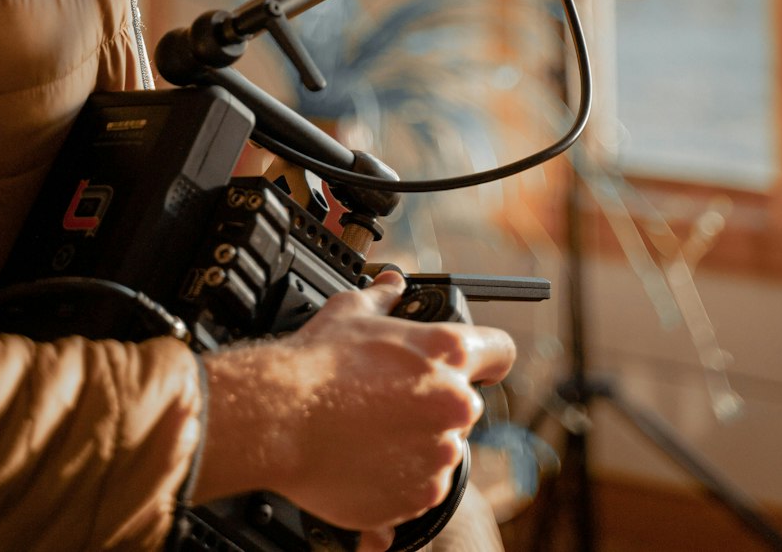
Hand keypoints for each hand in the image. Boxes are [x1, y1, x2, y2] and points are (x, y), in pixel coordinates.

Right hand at [194, 271, 515, 551]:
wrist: (280, 419)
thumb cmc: (317, 363)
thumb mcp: (352, 310)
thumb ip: (384, 298)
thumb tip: (392, 286)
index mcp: (449, 354)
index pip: (501, 351)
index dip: (487, 354)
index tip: (476, 363)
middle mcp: (454, 406)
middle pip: (463, 402)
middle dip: (434, 401)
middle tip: (391, 398)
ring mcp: (439, 455)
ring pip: (442, 446)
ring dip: (417, 440)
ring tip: (371, 429)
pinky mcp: (419, 496)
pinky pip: (421, 484)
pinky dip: (400, 475)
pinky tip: (366, 456)